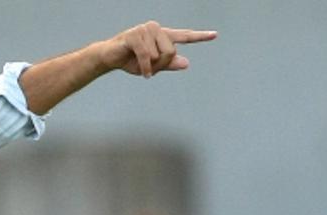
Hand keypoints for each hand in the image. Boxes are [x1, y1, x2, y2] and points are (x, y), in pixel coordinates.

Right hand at [98, 21, 216, 77]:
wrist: (110, 58)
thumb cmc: (132, 61)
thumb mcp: (153, 67)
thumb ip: (169, 64)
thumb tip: (186, 63)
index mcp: (163, 35)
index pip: (184, 36)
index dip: (200, 36)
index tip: (215, 35)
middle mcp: (156, 29)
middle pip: (171, 51)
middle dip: (161, 65)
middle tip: (149, 68)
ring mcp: (145, 29)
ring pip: (159, 55)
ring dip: (150, 66)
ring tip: (141, 64)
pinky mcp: (134, 35)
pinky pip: (147, 56)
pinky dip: (145, 68)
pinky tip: (143, 73)